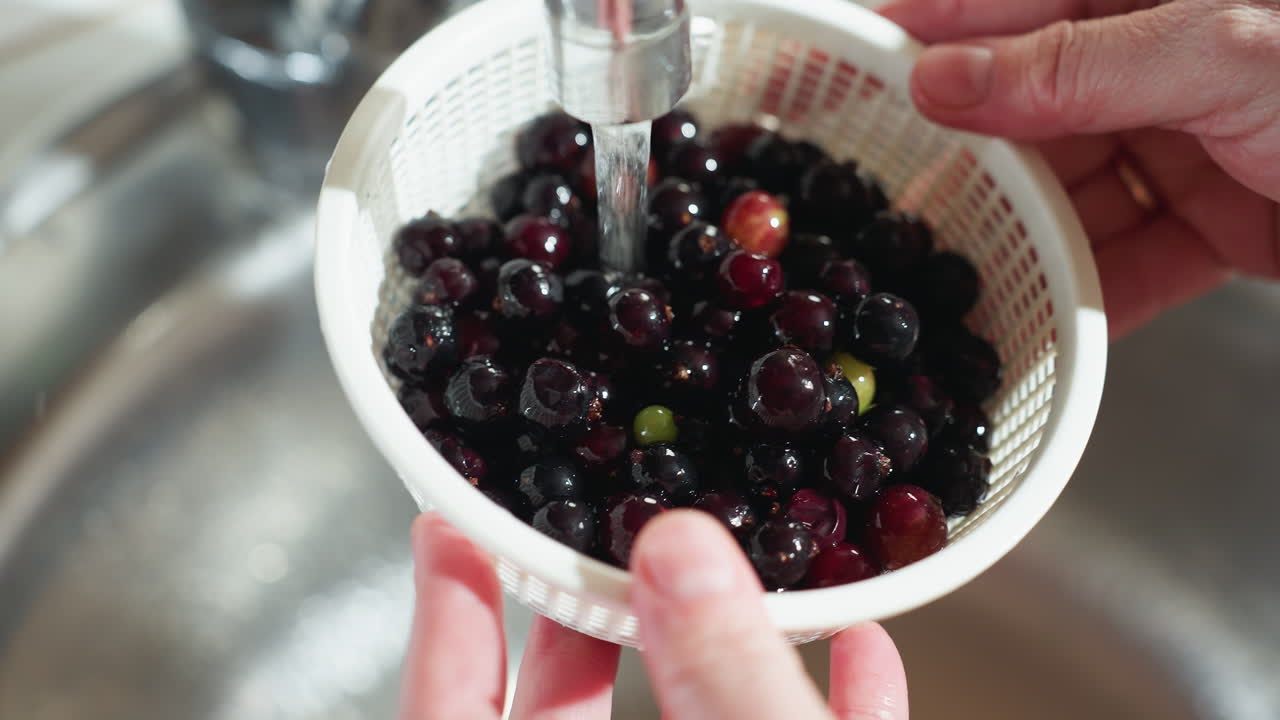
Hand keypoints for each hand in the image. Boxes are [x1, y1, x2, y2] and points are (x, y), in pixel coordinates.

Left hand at [399, 510, 907, 718]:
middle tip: (606, 529)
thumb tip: (678, 549)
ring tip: (730, 567)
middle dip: (597, 612)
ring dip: (723, 653)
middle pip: (569, 716)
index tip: (444, 530)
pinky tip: (864, 655)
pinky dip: (826, 715)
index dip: (444, 625)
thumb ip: (726, 689)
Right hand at [878, 0, 1279, 337]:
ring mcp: (1183, 146)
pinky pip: (1130, 261)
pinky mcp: (1213, 221)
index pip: (1000, 8)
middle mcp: (1155, 66)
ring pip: (1066, 199)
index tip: (842, 70)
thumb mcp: (1218, 54)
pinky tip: (1045, 321)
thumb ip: (1074, 67)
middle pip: (1022, 118)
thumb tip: (946, 80)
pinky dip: (1090, 299)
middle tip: (888, 198)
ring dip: (1019, 245)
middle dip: (961, 165)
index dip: (916, 36)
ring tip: (958, 277)